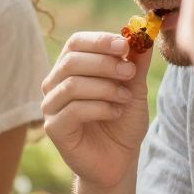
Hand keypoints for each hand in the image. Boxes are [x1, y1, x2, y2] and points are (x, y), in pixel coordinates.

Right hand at [41, 31, 151, 191]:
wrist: (119, 160)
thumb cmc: (122, 121)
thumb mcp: (134, 87)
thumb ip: (136, 62)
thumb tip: (143, 33)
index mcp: (71, 69)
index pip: (75, 43)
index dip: (99, 41)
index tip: (125, 45)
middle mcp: (55, 85)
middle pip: (71, 61)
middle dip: (105, 64)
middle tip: (130, 72)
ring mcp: (51, 107)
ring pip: (72, 84)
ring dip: (105, 88)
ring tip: (126, 98)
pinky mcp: (53, 129)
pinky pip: (74, 110)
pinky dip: (100, 108)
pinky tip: (115, 114)